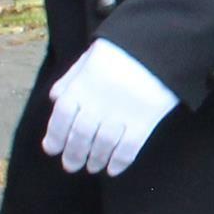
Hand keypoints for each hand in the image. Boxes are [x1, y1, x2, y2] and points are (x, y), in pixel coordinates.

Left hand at [39, 40, 178, 175]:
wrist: (161, 43)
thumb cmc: (124, 49)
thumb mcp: (92, 55)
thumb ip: (72, 77)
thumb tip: (55, 98)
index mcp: (82, 85)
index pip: (61, 117)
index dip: (54, 136)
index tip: (52, 149)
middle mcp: (97, 102)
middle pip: (80, 136)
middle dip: (73, 154)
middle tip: (71, 165)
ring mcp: (121, 112)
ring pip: (102, 145)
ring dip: (95, 159)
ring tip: (92, 167)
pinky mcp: (144, 120)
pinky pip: (129, 147)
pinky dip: (119, 161)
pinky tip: (114, 169)